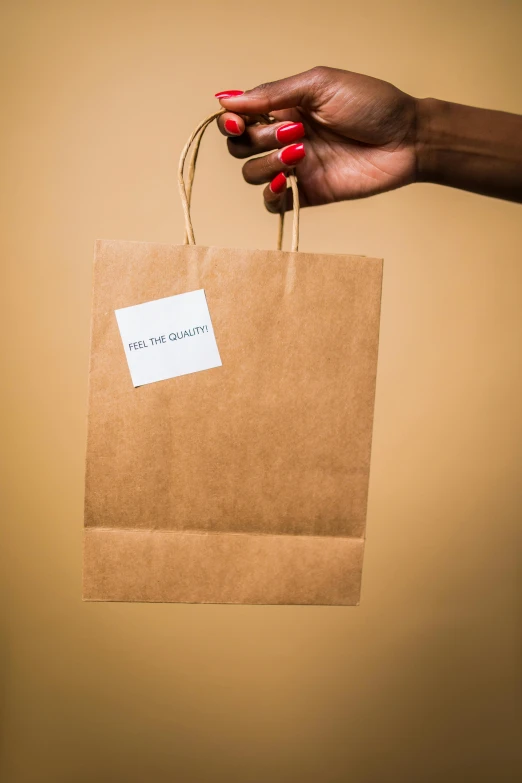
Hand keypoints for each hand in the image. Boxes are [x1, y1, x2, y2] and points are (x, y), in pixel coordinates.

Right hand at [215, 66, 417, 212]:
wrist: (406, 139)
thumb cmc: (372, 104)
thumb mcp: (320, 85)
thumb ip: (273, 93)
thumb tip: (226, 99)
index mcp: (285, 108)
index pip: (240, 118)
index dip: (231, 122)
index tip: (239, 121)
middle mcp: (285, 138)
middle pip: (240, 147)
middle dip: (256, 139)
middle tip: (292, 133)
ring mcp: (295, 168)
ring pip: (252, 173)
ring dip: (267, 163)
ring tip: (300, 153)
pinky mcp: (308, 193)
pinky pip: (273, 204)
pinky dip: (271, 194)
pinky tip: (287, 181)